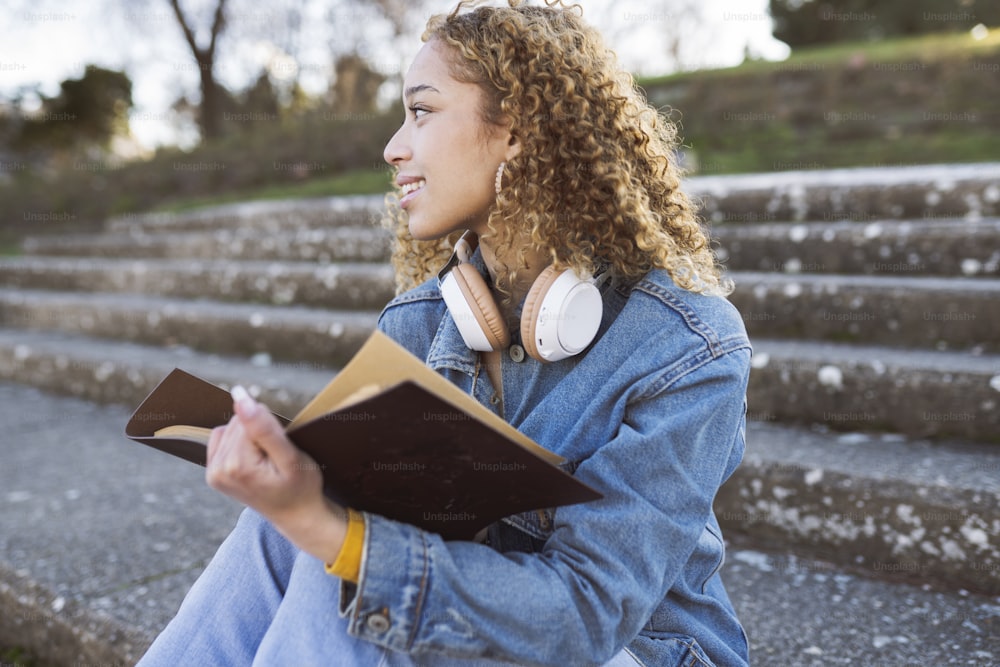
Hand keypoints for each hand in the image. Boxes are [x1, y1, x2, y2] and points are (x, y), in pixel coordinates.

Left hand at [206, 385, 347, 562]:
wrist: (297, 514)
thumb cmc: (301, 486)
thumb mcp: (290, 457)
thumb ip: (264, 427)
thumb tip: (240, 396)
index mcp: (236, 466)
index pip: (248, 419)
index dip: (271, 428)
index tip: (281, 450)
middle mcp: (218, 471)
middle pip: (237, 423)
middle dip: (260, 433)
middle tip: (277, 458)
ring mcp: (213, 474)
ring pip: (230, 428)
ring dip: (250, 438)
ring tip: (267, 461)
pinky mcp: (213, 473)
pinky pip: (222, 437)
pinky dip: (239, 442)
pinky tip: (253, 458)